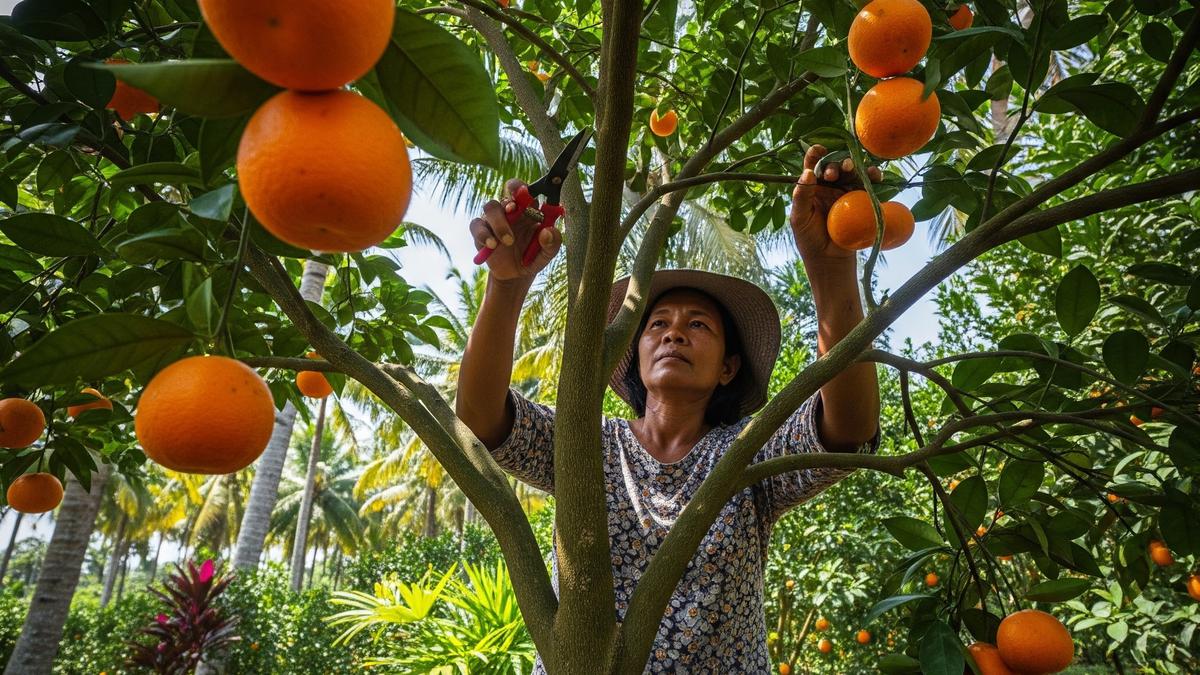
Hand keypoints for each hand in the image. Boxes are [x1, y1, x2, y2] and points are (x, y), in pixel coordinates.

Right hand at [470, 178, 562, 281]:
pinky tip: (492, 245)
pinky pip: (476, 225)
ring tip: (508, 241)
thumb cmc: (532, 257)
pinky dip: (483, 234)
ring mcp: (494, 220)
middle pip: (506, 197)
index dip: (521, 187)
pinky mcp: (481, 231)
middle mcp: (510, 212)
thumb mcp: (547, 253)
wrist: (515, 275)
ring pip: (490, 207)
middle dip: (508, 202)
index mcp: (528, 211)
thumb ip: (553, 243)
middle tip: (513, 211)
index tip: (522, 190)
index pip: (523, 191)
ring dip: (499, 222)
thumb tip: (548, 231)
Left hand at [789, 145, 882, 263]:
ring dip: (853, 166)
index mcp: (812, 186)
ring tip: (851, 169)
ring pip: (853, 172)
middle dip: (835, 163)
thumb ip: (801, 196)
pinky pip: (868, 184)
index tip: (818, 149)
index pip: (813, 165)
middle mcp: (829, 186)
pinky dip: (872, 176)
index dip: (815, 154)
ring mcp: (846, 192)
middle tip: (833, 172)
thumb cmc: (809, 238)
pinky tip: (873, 174)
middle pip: (835, 166)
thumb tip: (808, 172)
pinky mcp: (861, 200)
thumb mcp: (799, 218)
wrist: (829, 259)